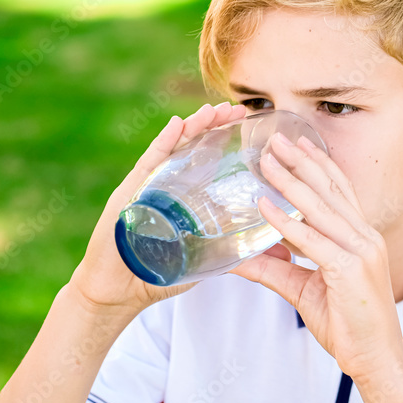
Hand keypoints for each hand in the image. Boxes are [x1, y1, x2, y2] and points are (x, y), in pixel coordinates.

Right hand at [69, 102, 247, 315]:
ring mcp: (147, 186)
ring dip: (194, 127)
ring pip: (173, 148)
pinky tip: (176, 125)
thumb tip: (285, 252)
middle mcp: (166, 185)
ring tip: (213, 110)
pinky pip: (149, 164)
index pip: (208, 160)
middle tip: (238, 109)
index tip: (249, 124)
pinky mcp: (129, 194)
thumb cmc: (159, 276)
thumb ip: (241, 252)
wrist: (117, 294)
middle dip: (215, 125)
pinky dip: (163, 143)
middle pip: (193, 147)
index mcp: (184, 196)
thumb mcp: (207, 260)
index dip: (227, 140)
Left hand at [229, 132, 402, 379]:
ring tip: (267, 160)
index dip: (319, 164)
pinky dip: (287, 222)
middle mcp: (365, 237)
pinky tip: (265, 207)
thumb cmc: (347, 324)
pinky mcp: (350, 269)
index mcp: (362, 237)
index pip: (340, 190)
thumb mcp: (304, 290)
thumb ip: (276, 269)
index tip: (298, 143)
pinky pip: (313, 240)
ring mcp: (361, 251)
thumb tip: (240, 257)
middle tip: (275, 139)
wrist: (375, 357)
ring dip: (291, 181)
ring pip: (321, 208)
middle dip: (302, 162)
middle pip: (330, 190)